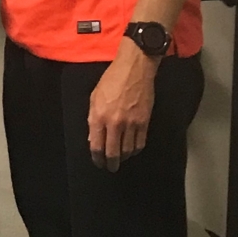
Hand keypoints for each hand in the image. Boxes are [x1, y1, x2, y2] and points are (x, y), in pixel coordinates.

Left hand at [88, 42, 158, 171]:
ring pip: (127, 151)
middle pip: (112, 153)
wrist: (134, 69)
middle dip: (110, 164)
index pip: (96, 146)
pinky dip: (135, 150)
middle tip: (110, 167)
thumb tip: (93, 139)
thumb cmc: (111, 80)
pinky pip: (140, 143)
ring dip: (123, 157)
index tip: (98, 162)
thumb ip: (92, 119)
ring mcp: (131, 124)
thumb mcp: (94, 97)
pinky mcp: (144, 122)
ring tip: (120, 158)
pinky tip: (131, 149)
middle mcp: (114, 123)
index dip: (97, 158)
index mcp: (99, 116)